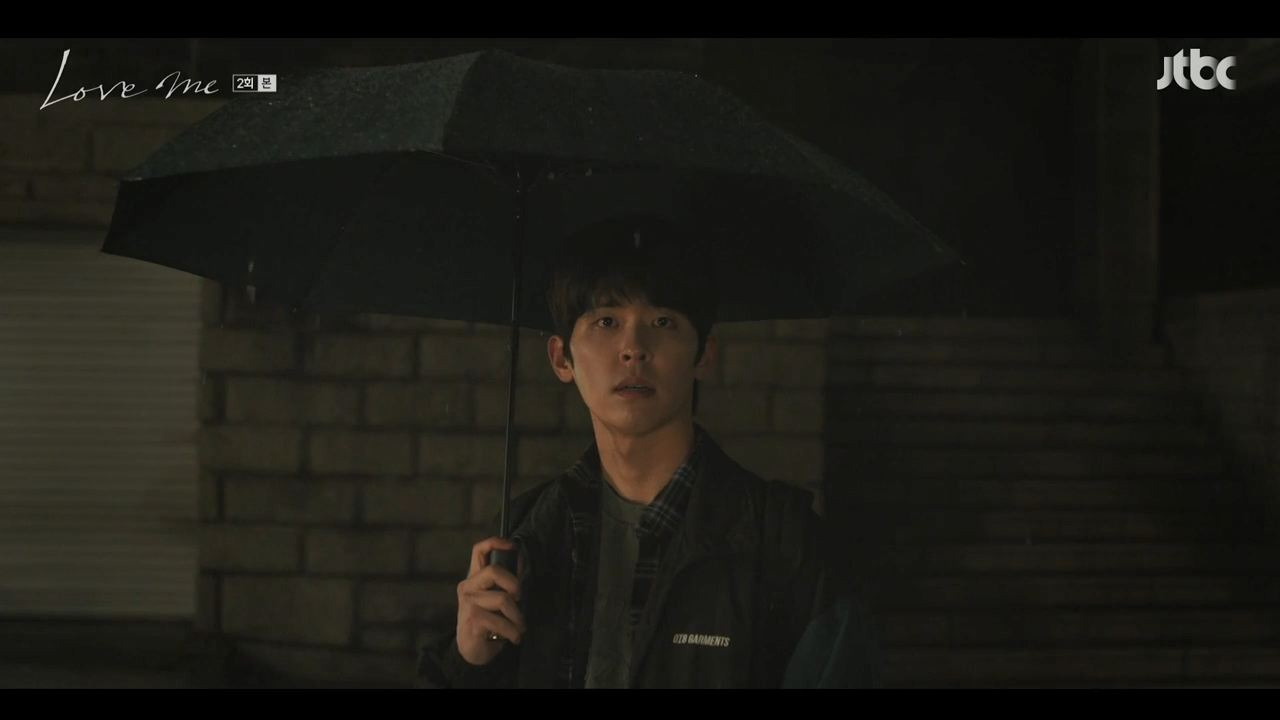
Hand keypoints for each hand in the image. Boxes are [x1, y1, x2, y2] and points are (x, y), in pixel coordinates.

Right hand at [455, 536, 525, 665]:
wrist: (472, 650)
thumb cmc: (488, 621)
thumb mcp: (496, 599)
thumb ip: (506, 582)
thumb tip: (522, 562)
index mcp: (474, 578)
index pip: (478, 551)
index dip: (495, 542)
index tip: (513, 546)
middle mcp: (468, 587)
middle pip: (493, 571)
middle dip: (514, 584)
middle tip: (520, 599)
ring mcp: (468, 603)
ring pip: (502, 599)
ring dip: (518, 616)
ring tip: (520, 626)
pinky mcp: (472, 620)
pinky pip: (500, 621)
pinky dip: (513, 631)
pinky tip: (515, 637)